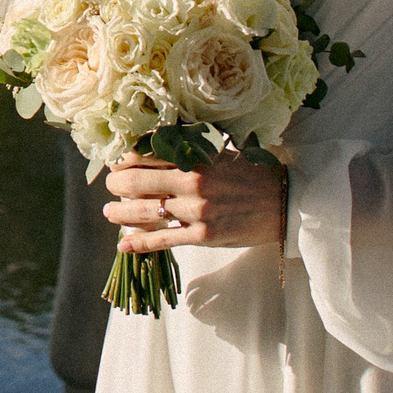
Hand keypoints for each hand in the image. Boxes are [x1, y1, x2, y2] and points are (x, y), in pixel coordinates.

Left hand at [103, 152, 282, 254]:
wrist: (284, 201)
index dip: (125, 159)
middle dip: (117, 185)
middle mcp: (193, 183)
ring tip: (108, 212)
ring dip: (120, 213)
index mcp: (196, 158)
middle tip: (109, 185)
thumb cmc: (252, 174)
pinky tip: (124, 245)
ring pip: (146, 213)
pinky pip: (163, 240)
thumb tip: (158, 147)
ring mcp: (196, 212)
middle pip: (138, 183)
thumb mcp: (220, 154)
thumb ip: (191, 152)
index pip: (147, 155)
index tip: (115, 161)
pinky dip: (140, 243)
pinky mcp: (203, 236)